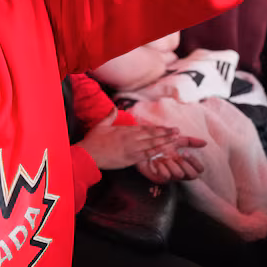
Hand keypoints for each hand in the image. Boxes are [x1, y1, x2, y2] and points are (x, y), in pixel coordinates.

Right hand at [78, 110, 199, 171]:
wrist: (89, 154)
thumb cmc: (93, 140)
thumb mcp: (101, 125)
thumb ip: (109, 116)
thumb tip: (114, 107)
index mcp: (125, 130)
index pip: (145, 128)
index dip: (158, 128)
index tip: (167, 128)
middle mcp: (131, 138)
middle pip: (152, 135)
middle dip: (166, 134)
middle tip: (178, 132)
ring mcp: (132, 148)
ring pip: (152, 144)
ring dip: (165, 142)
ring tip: (175, 140)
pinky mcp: (131, 158)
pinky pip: (147, 155)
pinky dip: (157, 152)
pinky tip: (165, 151)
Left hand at [136, 138, 205, 182]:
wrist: (142, 145)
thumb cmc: (159, 144)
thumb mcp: (175, 140)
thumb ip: (190, 141)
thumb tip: (205, 142)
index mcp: (185, 164)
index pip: (199, 170)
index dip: (195, 163)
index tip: (186, 153)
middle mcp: (179, 171)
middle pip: (192, 175)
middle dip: (185, 164)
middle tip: (176, 156)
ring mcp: (170, 176)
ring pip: (179, 175)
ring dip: (172, 164)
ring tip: (163, 157)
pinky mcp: (159, 179)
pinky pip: (165, 176)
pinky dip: (161, 167)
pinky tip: (156, 161)